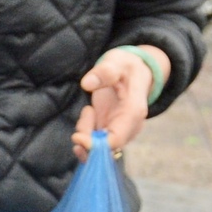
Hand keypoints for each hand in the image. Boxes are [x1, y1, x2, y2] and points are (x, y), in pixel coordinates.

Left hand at [71, 46, 164, 161]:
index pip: (115, 140)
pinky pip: (94, 142)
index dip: (94, 145)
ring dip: (85, 134)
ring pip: (97, 148)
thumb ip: (104, 72)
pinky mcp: (110, 131)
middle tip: (86, 113)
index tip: (77, 136)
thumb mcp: (117, 62)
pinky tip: (89, 114)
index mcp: (133, 113)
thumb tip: (87, 83)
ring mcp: (119, 131)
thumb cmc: (126, 67)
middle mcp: (128, 127)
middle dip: (87, 140)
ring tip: (89, 109)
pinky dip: (86, 133)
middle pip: (104, 149)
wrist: (134, 72)